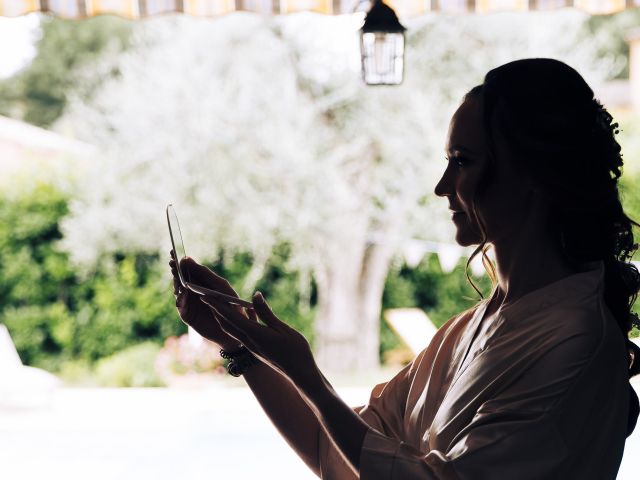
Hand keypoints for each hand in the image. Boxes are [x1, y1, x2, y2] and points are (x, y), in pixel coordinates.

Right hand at [169, 250, 241, 350]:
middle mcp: (192, 290)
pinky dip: (180, 300)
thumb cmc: (231, 304)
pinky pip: (180, 306)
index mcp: (201, 281)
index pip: (187, 268)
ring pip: (178, 291)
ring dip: (176, 284)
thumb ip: (205, 273)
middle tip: (172, 264)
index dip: (179, 261)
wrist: (234, 327)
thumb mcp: (220, 286)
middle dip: (175, 271)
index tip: (173, 253)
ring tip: (178, 279)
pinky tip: (181, 295)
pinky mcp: (187, 315)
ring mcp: (188, 302)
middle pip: (180, 278)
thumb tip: (187, 258)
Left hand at [201, 290, 318, 387]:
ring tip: (216, 302)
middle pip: (226, 323)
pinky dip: (236, 321)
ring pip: (232, 329)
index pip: (231, 317)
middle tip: (204, 296)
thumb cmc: (295, 350)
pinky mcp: (256, 348)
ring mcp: (251, 346)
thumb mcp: (282, 328)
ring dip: (223, 315)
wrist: (300, 373)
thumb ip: (266, 313)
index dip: (218, 305)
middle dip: (214, 309)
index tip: (205, 296)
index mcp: (254, 334)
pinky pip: (241, 332)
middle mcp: (249, 341)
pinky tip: (242, 312)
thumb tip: (255, 295)